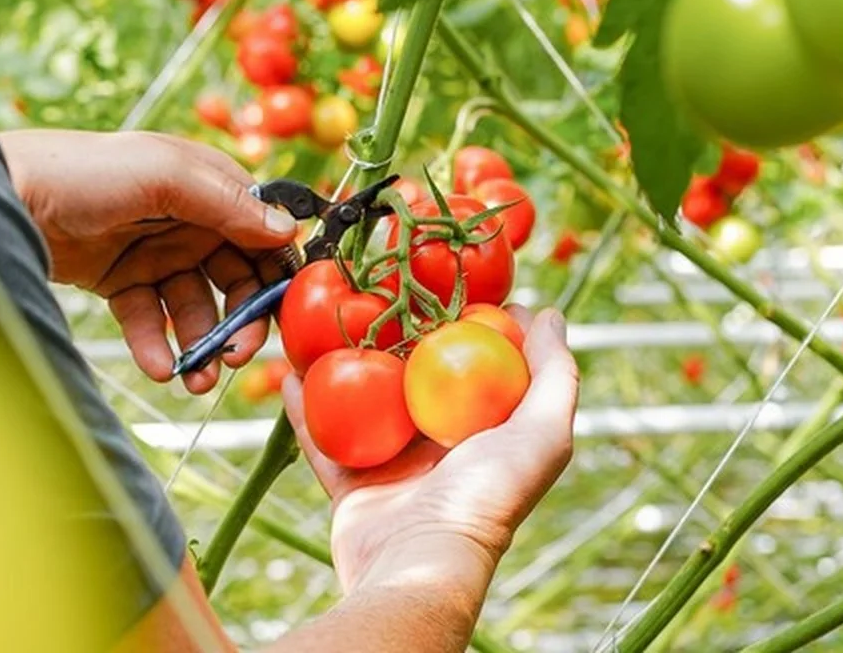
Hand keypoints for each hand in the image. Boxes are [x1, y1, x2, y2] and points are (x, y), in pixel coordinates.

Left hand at [0, 129, 297, 393]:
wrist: (2, 197)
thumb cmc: (82, 170)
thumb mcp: (164, 174)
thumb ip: (228, 203)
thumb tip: (287, 230)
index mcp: (206, 184)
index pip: (262, 231)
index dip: (278, 271)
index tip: (287, 312)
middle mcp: (187, 219)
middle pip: (235, 277)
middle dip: (242, 319)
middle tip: (239, 354)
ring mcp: (153, 252)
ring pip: (194, 307)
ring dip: (202, 343)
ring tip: (199, 377)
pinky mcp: (119, 281)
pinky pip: (148, 320)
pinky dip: (155, 346)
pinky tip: (159, 368)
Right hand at [283, 307, 577, 602]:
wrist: (419, 564)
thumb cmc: (486, 500)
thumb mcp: (540, 434)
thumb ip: (553, 375)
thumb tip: (549, 315)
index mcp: (486, 431)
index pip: (478, 361)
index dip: (464, 319)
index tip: (444, 279)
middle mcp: (440, 445)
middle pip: (414, 374)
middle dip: (395, 332)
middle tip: (376, 289)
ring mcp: (393, 463)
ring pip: (362, 401)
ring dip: (343, 363)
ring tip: (325, 323)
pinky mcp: (352, 481)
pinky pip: (321, 437)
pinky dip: (304, 408)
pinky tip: (289, 372)